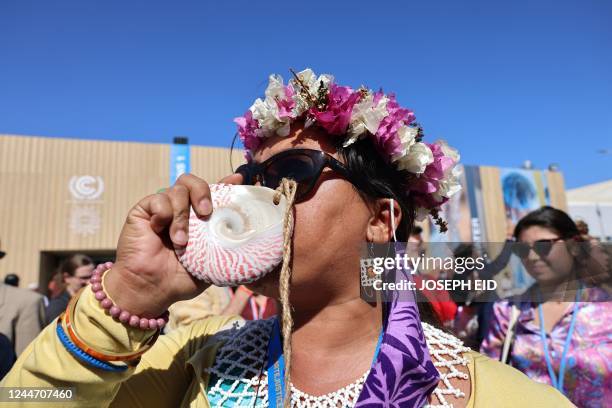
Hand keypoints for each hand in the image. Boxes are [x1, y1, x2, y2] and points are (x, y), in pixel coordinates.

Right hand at [105, 173, 242, 317]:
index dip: (226, 183)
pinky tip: (159, 230)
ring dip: (181, 217)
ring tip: (180, 242)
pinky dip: (163, 213)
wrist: (152, 289)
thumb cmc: (181, 279)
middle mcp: (182, 210)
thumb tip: (251, 241)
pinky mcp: (144, 210)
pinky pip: (157, 199)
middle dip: (202, 192)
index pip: (213, 194)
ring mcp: (163, 208)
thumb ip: (227, 248)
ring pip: (177, 191)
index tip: (238, 179)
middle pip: (193, 182)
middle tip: (205, 213)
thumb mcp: (212, 263)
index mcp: (199, 219)